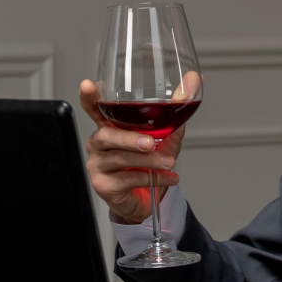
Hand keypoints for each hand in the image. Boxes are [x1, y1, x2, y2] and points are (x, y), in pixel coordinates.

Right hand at [80, 79, 183, 223]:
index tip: (87, 85)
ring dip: (148, 161)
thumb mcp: (165, 135)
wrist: (148, 199)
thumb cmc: (149, 164)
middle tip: (150, 142)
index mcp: (109, 127)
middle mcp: (98, 145)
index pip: (93, 109)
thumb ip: (175, 111)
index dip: (88, 98)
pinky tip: (168, 177)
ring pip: (119, 158)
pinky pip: (126, 180)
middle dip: (129, 138)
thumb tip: (195, 81)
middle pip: (106, 135)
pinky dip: (152, 179)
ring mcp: (97, 166)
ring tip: (169, 162)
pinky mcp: (103, 186)